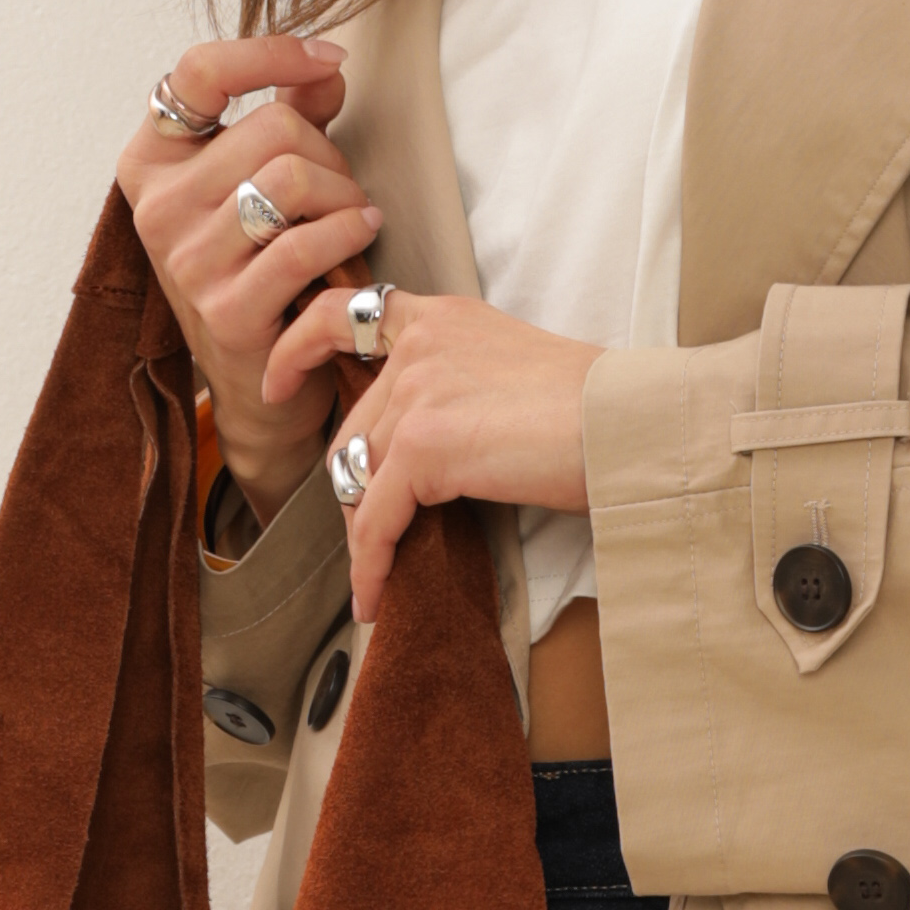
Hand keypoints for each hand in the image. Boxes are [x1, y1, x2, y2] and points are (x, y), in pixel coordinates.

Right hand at [116, 36, 377, 520]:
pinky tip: (362, 238)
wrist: (259, 384)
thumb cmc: (264, 271)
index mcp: (151, 161)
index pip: (201, 69)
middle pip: (271, 128)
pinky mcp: (225, 313)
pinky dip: (348, 235)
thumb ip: (291, 116)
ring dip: (344, 197)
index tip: (328, 60)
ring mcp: (186, 264)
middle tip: (345, 191)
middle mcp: (156, 208)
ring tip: (354, 219)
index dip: (272, 52)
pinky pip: (304, 246)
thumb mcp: (262, 183)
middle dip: (330, 153)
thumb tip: (327, 66)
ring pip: (292, 180)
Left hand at [267, 278, 603, 623]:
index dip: (300, 344)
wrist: (629, 425)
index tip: (280, 379)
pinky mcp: (423, 445)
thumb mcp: (512, 372)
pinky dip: (368, 564)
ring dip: (364, 534)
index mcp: (442, 318)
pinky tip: (374, 597)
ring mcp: (417, 391)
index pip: (347, 313)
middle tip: (364, 534)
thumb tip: (429, 453)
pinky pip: (373, 520)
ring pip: (358, 476)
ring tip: (378, 575)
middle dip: (353, 488)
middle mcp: (421, 344)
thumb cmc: (595, 412)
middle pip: (355, 426)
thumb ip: (459, 388)